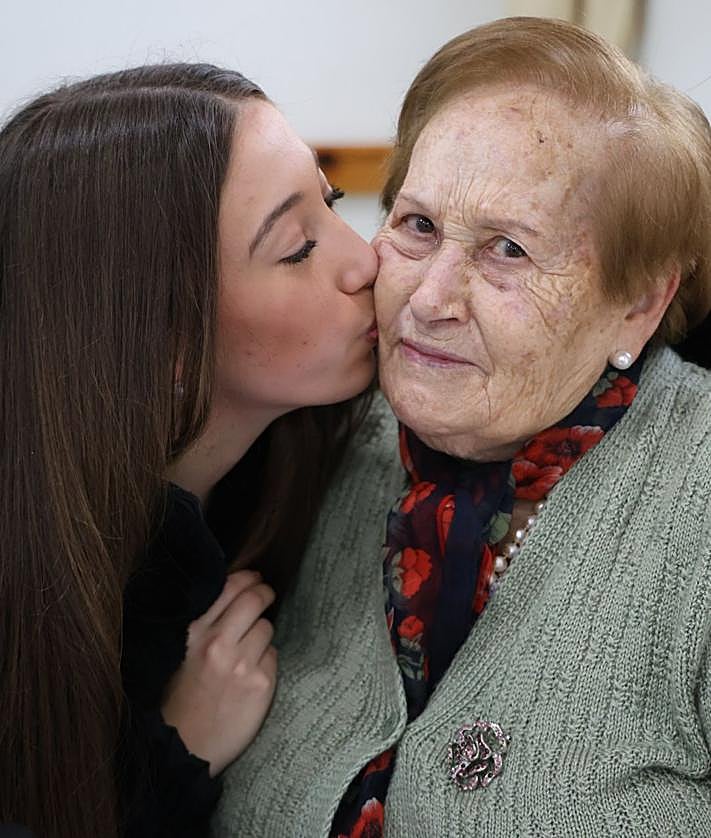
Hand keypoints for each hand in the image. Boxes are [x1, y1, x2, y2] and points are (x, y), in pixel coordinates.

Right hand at [161, 570, 276, 775]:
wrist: (183, 749)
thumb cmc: (180, 699)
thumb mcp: (181, 653)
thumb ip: (204, 624)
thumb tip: (234, 593)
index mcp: (194, 632)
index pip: (229, 587)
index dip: (248, 578)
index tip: (254, 578)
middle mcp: (218, 643)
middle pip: (255, 599)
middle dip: (264, 593)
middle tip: (266, 595)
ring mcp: (242, 663)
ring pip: (267, 628)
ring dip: (262, 634)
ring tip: (249, 650)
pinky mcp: (261, 684)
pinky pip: (273, 657)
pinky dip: (266, 661)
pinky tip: (252, 676)